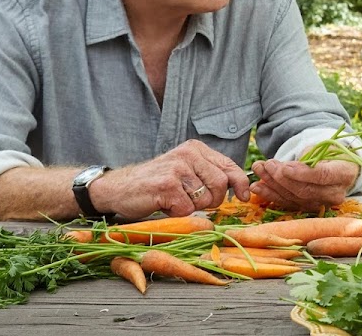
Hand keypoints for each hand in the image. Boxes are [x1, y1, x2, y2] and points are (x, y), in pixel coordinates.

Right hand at [93, 139, 249, 219]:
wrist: (118, 188)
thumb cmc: (156, 183)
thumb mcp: (185, 171)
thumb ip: (209, 174)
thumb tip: (242, 188)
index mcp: (196, 149)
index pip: (229, 166)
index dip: (239, 183)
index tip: (243, 196)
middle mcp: (188, 154)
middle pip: (220, 185)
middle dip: (212, 200)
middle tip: (192, 201)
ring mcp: (177, 168)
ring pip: (204, 199)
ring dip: (191, 207)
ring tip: (174, 199)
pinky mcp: (167, 185)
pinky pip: (187, 209)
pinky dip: (176, 213)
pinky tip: (163, 204)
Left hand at [248, 158, 358, 210]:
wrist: (338, 167)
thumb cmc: (332, 153)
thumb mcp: (326, 147)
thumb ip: (310, 155)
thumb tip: (287, 167)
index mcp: (344, 174)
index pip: (323, 176)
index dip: (302, 173)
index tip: (284, 166)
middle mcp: (335, 194)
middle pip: (306, 190)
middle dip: (282, 178)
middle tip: (266, 165)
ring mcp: (321, 204)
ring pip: (294, 198)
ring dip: (273, 185)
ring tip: (258, 170)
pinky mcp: (308, 208)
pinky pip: (288, 204)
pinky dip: (271, 195)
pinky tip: (258, 187)